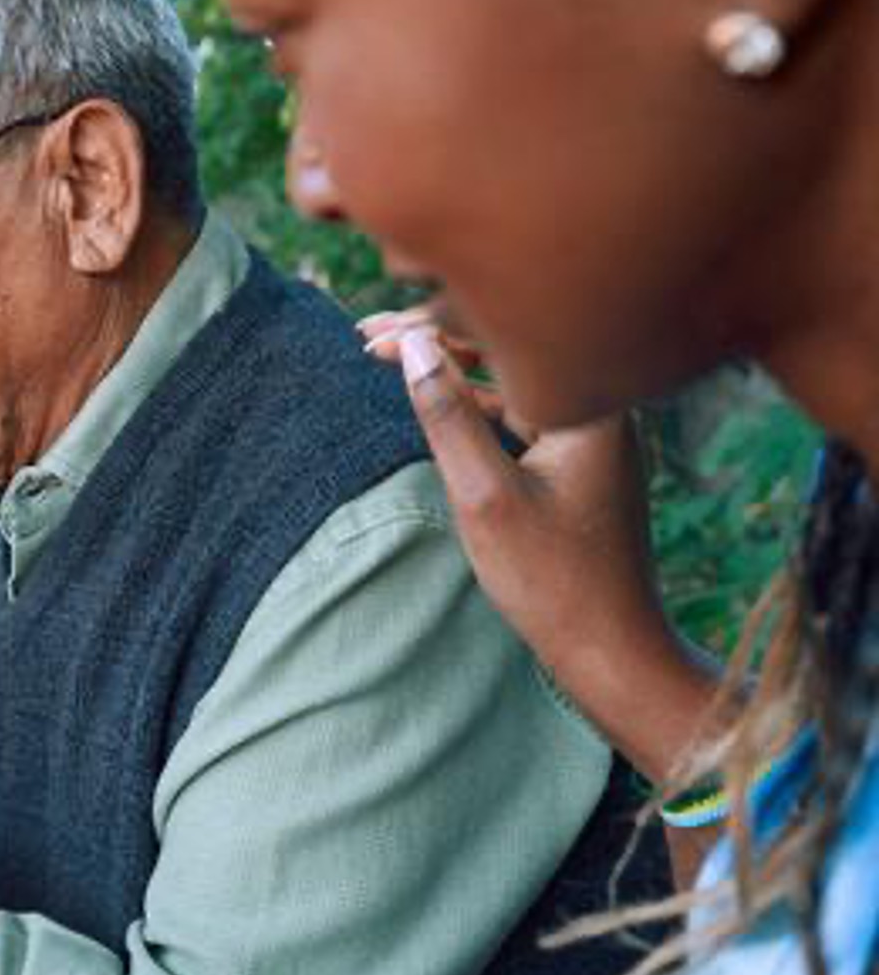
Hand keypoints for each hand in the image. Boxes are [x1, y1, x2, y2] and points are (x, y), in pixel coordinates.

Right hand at [363, 310, 717, 780]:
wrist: (611, 648)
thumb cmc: (552, 579)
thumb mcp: (483, 494)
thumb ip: (445, 416)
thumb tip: (410, 346)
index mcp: (587, 402)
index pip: (499, 335)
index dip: (424, 326)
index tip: (365, 337)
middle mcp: (597, 404)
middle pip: (504, 347)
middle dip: (431, 337)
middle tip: (362, 337)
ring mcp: (589, 431)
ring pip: (506, 376)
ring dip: (446, 366)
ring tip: (385, 357)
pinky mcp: (578, 457)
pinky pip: (517, 407)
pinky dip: (471, 399)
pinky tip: (435, 396)